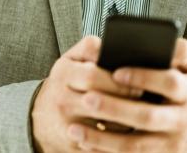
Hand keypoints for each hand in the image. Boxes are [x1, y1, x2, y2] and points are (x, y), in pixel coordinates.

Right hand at [31, 36, 143, 151]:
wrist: (42, 117)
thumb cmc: (66, 83)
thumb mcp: (71, 60)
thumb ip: (90, 48)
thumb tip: (115, 45)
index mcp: (62, 74)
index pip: (92, 76)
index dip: (118, 81)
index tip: (137, 83)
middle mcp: (60, 100)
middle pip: (99, 101)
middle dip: (125, 100)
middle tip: (144, 99)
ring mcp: (65, 125)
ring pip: (105, 127)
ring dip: (126, 123)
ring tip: (140, 116)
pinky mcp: (72, 147)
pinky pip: (101, 147)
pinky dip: (118, 142)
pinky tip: (129, 135)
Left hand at [66, 38, 186, 152]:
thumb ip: (181, 52)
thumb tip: (163, 41)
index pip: (169, 83)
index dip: (144, 77)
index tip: (117, 72)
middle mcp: (181, 120)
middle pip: (148, 116)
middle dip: (116, 109)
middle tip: (87, 98)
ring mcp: (170, 143)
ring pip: (135, 145)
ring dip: (103, 139)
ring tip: (74, 129)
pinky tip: (85, 145)